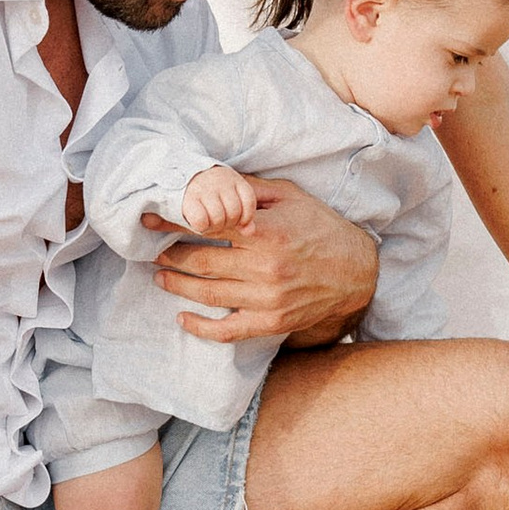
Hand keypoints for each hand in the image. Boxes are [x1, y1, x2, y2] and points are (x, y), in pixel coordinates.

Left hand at [151, 174, 379, 345]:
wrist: (357, 272)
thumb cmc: (322, 228)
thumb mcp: (291, 197)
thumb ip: (251, 189)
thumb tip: (214, 179)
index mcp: (267, 231)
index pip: (209, 224)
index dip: (175, 221)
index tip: (151, 219)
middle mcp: (265, 267)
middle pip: (201, 262)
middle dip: (170, 254)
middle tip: (152, 249)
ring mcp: (267, 299)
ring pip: (208, 294)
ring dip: (177, 285)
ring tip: (160, 276)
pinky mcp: (271, 322)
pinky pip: (227, 330)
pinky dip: (200, 327)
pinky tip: (183, 319)